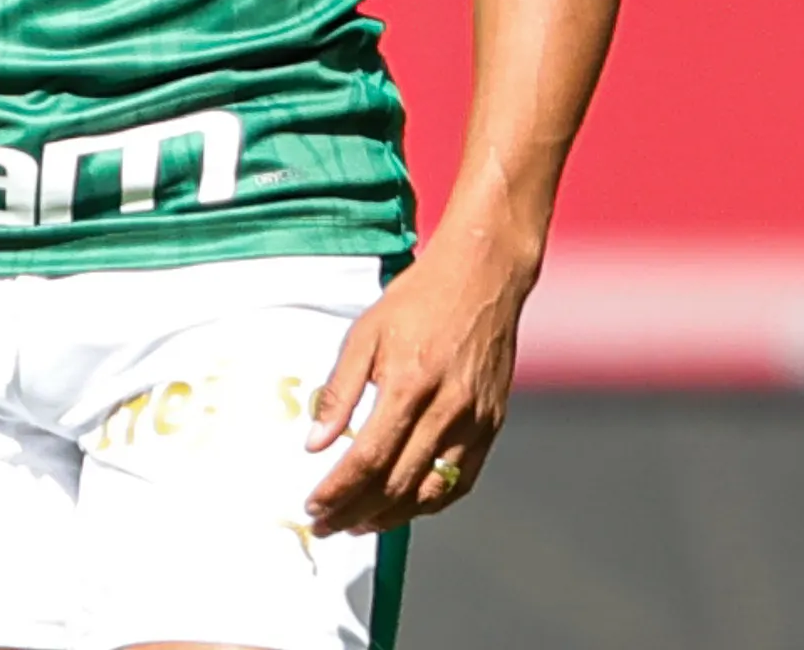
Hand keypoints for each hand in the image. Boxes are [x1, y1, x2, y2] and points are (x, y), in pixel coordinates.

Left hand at [302, 236, 533, 535]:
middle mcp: (446, 410)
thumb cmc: (418, 300)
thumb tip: (313, 444)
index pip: (367, 458)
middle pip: (395, 484)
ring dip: (390, 517)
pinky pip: (460, 481)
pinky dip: (428, 502)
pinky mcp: (492, 426)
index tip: (312, 506)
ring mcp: (475, 422)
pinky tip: (402, 506)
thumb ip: (339, 391)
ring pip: (429, 492)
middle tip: (325, 525)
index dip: (337, 490)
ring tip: (357, 524)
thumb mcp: (365, 333)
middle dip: (354, 513)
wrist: (483, 278)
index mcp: (409, 384)